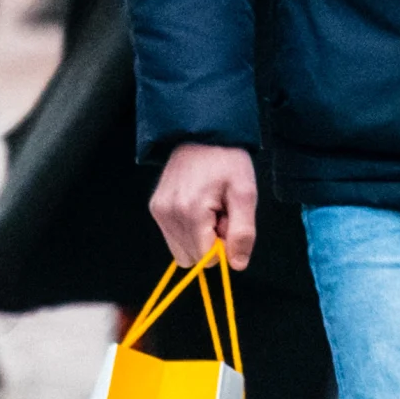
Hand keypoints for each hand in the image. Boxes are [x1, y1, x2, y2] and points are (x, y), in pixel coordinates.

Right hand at [150, 142, 259, 269]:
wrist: (201, 133)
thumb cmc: (227, 160)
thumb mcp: (245, 193)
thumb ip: (242, 232)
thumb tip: (237, 265)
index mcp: (190, 212)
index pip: (206, 258)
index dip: (222, 245)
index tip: (227, 219)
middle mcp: (168, 215)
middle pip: (192, 258)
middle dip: (209, 242)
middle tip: (220, 213)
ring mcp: (158, 212)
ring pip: (181, 251)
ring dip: (198, 238)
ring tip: (209, 209)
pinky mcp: (155, 209)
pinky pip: (173, 238)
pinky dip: (188, 229)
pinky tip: (197, 205)